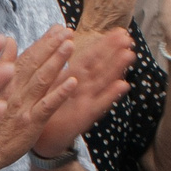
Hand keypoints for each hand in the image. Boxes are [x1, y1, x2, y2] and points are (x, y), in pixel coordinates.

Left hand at [35, 27, 132, 156]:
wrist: (42, 139)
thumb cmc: (46, 108)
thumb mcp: (50, 83)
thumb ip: (56, 61)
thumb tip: (60, 34)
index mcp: (73, 78)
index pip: (90, 57)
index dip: (103, 44)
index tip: (119, 31)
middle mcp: (83, 89)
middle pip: (100, 67)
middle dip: (113, 52)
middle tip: (128, 37)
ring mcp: (85, 102)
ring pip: (102, 82)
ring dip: (116, 69)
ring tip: (129, 55)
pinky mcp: (83, 117)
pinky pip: (98, 105)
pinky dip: (110, 96)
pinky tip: (123, 85)